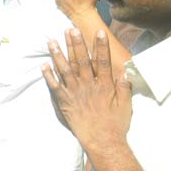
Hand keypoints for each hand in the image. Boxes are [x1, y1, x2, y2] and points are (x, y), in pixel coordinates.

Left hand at [41, 29, 132, 156]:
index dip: (100, 45)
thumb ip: (125, 88)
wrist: (102, 141)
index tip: (99, 31)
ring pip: (65, 70)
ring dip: (58, 54)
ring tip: (52, 41)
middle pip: (81, 60)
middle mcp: (88, 86)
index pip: (102, 60)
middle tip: (70, 29)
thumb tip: (125, 73)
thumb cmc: (116, 125)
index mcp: (104, 85)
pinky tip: (44, 65)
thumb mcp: (126, 105)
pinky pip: (54, 86)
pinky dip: (48, 76)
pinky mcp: (64, 102)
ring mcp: (75, 93)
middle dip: (75, 43)